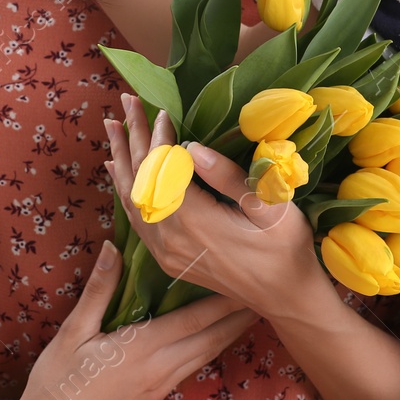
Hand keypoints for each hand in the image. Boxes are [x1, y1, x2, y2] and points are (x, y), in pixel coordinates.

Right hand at [9, 236, 255, 399]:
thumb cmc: (57, 380)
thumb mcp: (73, 331)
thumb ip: (99, 289)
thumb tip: (113, 247)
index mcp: (143, 348)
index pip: (195, 319)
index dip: (225, 301)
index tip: (247, 281)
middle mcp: (160, 368)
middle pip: (211, 339)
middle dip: (238, 317)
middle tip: (264, 293)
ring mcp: (160, 386)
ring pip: (205, 355)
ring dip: (228, 334)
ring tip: (249, 313)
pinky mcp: (155, 398)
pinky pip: (191, 367)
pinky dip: (209, 349)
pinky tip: (213, 339)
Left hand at [105, 93, 325, 319]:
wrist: (285, 298)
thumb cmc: (286, 248)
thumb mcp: (270, 209)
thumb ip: (229, 179)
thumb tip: (193, 148)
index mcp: (195, 222)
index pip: (163, 170)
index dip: (159, 138)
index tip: (161, 110)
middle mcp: (170, 238)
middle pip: (140, 181)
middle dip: (133, 138)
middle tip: (126, 100)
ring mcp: (165, 252)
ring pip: (132, 199)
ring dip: (122, 159)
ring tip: (113, 126)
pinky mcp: (167, 259)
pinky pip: (136, 219)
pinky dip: (125, 189)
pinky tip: (119, 170)